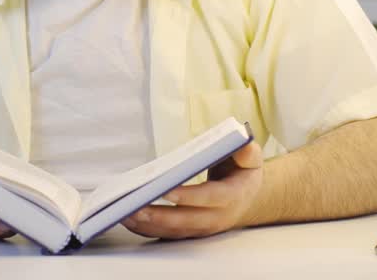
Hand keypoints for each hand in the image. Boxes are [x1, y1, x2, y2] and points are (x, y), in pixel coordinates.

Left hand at [120, 140, 263, 239]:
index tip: (166, 190)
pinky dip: (148, 230)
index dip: (188, 195)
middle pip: (186, 220)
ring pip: (174, 231)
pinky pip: (168, 234)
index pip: (209, 197)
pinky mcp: (191, 232)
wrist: (247, 198)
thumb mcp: (251, 158)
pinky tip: (129, 221)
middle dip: (159, 215)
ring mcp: (203, 228)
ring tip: (124, 213)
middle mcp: (217, 217)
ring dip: (148, 225)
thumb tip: (242, 141)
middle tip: (134, 206)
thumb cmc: (242, 172)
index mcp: (232, 196)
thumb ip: (247, 151)